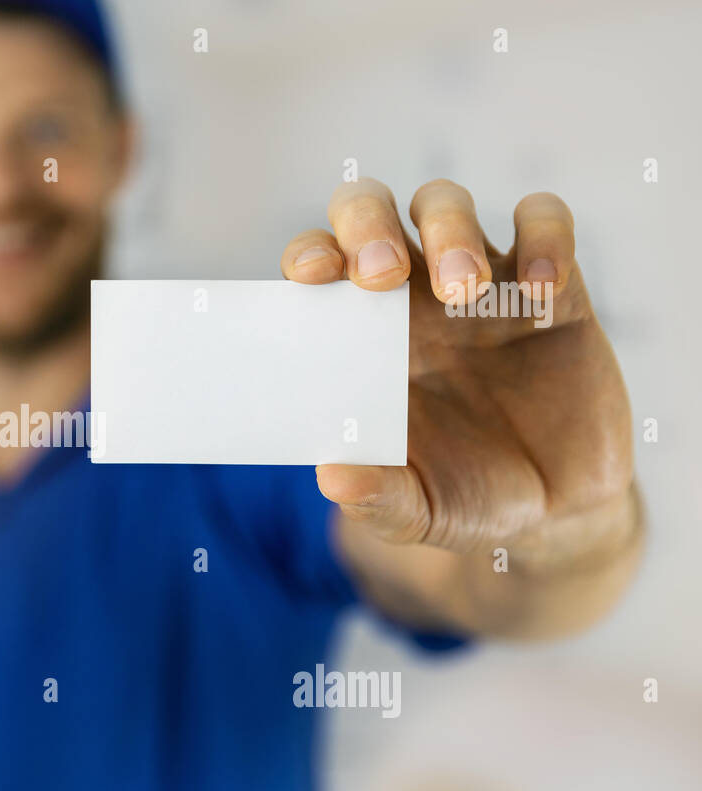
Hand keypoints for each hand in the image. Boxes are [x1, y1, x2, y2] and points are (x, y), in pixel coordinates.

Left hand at [280, 178, 633, 554]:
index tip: (312, 276)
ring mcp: (480, 284)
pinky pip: (544, 220)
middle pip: (369, 209)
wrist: (556, 510)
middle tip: (385, 275)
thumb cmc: (467, 499)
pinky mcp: (553, 287)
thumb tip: (334, 478)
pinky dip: (544, 235)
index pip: (319, 267)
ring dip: (448, 229)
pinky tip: (542, 292)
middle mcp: (410, 297)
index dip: (310, 255)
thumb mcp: (420, 511)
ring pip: (444, 203)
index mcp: (362, 337)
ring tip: (465, 291)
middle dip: (367, 224)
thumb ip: (380, 498)